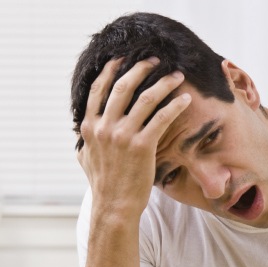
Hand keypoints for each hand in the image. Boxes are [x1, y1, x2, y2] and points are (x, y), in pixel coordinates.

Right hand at [77, 57, 190, 218]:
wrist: (114, 206)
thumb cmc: (102, 184)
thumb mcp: (85, 158)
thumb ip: (85, 141)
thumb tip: (81, 133)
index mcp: (90, 126)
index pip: (98, 89)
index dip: (112, 70)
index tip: (124, 58)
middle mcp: (104, 127)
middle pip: (123, 86)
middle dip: (141, 68)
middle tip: (155, 60)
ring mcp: (122, 136)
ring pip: (146, 99)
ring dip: (164, 83)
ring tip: (177, 76)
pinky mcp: (142, 146)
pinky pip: (162, 118)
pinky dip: (175, 106)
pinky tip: (186, 100)